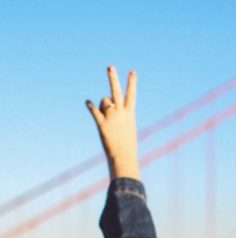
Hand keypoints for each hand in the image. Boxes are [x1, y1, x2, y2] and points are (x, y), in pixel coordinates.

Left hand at [85, 66, 139, 180]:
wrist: (123, 157)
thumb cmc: (127, 144)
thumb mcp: (128, 128)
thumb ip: (120, 115)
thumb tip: (107, 105)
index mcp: (130, 114)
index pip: (131, 95)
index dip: (132, 83)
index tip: (132, 71)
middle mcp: (121, 113)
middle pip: (117, 92)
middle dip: (113, 79)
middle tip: (110, 67)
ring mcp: (111, 118)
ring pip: (104, 101)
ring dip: (103, 104)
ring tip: (106, 113)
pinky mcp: (102, 124)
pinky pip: (94, 111)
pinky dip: (91, 106)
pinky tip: (87, 103)